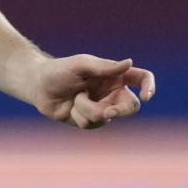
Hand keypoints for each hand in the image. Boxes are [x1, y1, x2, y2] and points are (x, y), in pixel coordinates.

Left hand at [32, 54, 155, 128]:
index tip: (146, 96)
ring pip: (107, 116)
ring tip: (76, 98)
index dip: (149, 86)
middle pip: (131, 106)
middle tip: (108, 111)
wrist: (39, 87)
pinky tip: (71, 109)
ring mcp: (102, 107)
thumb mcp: (81, 65)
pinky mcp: (90, 120)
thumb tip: (129, 63)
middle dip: (120, 110)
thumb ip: (105, 67)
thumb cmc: (60, 71)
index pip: (141, 78)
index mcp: (115, 75)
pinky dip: (80, 117)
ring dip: (89, 109)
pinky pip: (92, 124)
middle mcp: (112, 92)